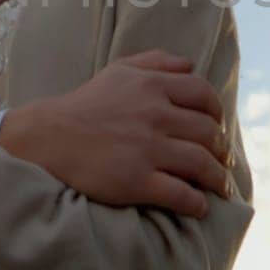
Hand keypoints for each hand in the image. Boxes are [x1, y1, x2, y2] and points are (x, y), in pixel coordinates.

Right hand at [0, 49, 233, 217]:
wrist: (48, 138)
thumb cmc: (85, 105)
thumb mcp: (119, 71)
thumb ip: (156, 62)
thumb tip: (191, 64)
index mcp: (153, 86)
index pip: (204, 96)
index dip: (218, 114)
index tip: (217, 129)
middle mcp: (155, 115)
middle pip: (209, 133)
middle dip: (221, 150)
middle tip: (221, 161)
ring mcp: (147, 149)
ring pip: (201, 164)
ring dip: (217, 179)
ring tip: (219, 188)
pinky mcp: (135, 181)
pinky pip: (180, 195)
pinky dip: (196, 203)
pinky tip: (198, 207)